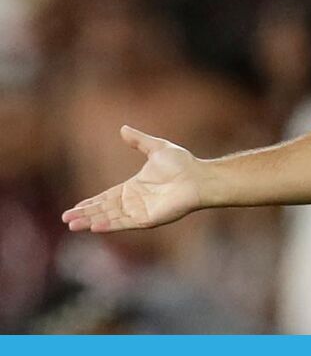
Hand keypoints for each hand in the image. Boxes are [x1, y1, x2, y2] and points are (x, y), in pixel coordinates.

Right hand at [61, 126, 205, 232]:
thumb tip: (123, 128)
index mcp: (134, 187)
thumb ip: (138, 140)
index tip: (75, 207)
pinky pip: (125, 223)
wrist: (199, 176)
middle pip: (104, 209)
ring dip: (91, 221)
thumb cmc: (183, 164)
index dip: (91, 202)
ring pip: (110, 217)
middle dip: (85, 214)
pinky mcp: (148, 219)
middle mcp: (135, 201)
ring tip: (72, 225)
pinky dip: (109, 224)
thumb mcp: (156, 148)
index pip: (107, 197)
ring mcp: (141, 211)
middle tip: (66, 218)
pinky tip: (95, 227)